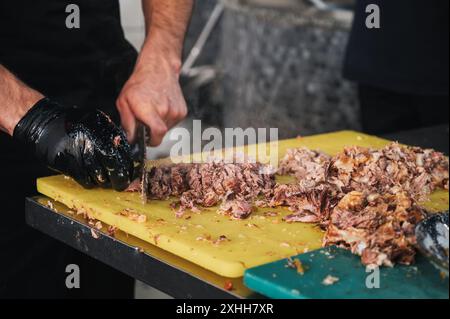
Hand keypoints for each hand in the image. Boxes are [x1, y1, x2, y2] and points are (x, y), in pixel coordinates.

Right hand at [13, 98, 133, 190]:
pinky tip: (90, 178)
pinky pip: (85, 179)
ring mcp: (82, 152)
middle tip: (121, 184)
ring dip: (104, 182)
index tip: (130, 174)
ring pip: (100, 175)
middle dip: (120, 179)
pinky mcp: (70, 163)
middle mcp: (94, 139)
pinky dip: (90, 182)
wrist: (46, 125)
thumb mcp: (96, 124)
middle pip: (114, 166)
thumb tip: (126, 157)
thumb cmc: (73, 125)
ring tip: (104, 180)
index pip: (123, 153)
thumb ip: (111, 138)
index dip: (128, 167)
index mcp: (104, 128)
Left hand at [117, 52, 187, 145]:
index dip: (151, 141)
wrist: (158, 69)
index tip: (145, 139)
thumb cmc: (140, 83)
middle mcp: (165, 111)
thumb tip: (131, 139)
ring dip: (159, 124)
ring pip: (167, 129)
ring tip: (154, 110)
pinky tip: (162, 108)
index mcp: (150, 109)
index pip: (157, 134)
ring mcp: (176, 111)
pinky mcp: (183, 111)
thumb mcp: (124, 101)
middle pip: (160, 134)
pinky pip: (173, 123)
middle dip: (151, 131)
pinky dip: (166, 120)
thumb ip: (127, 122)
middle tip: (145, 120)